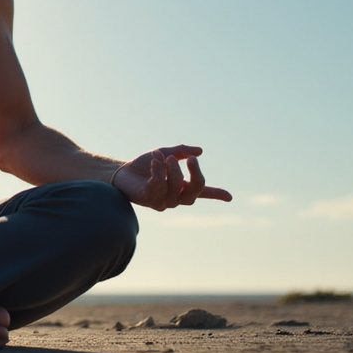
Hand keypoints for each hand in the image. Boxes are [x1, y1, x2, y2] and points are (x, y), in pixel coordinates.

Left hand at [111, 145, 231, 210]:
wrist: (122, 172)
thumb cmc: (145, 166)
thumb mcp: (166, 153)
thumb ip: (181, 151)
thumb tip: (199, 151)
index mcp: (182, 188)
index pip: (202, 192)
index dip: (216, 194)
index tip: (229, 197)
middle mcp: (175, 198)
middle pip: (194, 192)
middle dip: (194, 174)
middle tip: (189, 159)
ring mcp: (163, 202)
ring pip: (176, 187)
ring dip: (171, 169)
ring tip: (163, 156)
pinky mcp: (149, 200)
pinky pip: (158, 185)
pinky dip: (158, 170)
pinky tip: (155, 160)